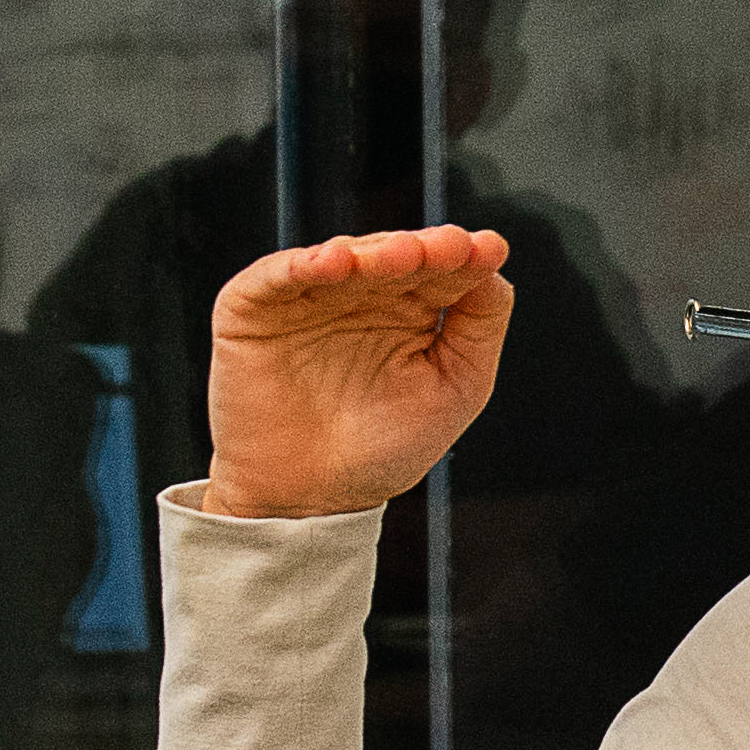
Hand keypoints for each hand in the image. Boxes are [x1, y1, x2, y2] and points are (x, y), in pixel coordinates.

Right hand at [202, 226, 518, 519]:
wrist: (311, 501)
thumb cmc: (383, 450)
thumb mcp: (456, 388)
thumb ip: (480, 328)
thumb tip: (495, 268)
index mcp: (411, 308)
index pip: (442, 268)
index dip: (465, 256)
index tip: (490, 250)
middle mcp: (361, 293)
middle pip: (395, 254)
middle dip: (423, 249)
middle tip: (450, 248)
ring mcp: (308, 297)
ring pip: (343, 256)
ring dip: (373, 251)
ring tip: (402, 255)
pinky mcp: (254, 307)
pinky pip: (277, 275)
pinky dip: (303, 264)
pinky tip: (334, 262)